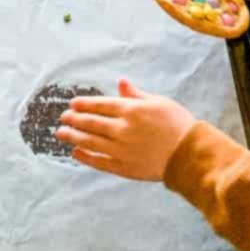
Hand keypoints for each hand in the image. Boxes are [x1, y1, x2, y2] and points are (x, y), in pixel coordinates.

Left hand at [56, 79, 195, 181]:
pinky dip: (86, 157)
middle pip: (92, 122)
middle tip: (63, 117)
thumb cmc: (177, 124)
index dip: (84, 104)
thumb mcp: (158, 102)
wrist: (189, 154)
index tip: (72, 103)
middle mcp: (122, 129)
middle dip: (75, 119)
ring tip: (61, 133)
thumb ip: (135, 94)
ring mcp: (121, 149)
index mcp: (131, 110)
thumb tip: (120, 82)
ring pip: (91, 141)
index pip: (101, 105)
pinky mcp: (124, 167)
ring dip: (74, 136)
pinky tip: (76, 152)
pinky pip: (99, 161)